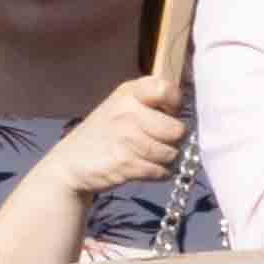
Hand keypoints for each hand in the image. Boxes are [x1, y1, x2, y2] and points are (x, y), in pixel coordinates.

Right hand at [40, 59, 193, 211]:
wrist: (69, 165)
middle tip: (156, 141)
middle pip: (177, 129)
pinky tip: (141, 168)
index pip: (167, 88)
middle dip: (172, 140)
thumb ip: (153, 102)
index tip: (167, 113)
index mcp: (128, 93)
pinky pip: (161, 171)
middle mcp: (126, 112)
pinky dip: (157, 174)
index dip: (175, 104)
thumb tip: (194, 107)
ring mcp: (125, 138)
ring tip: (145, 156)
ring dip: (164, 160)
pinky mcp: (125, 163)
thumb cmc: (106, 134)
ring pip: (172, 153)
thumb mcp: (122, 106)